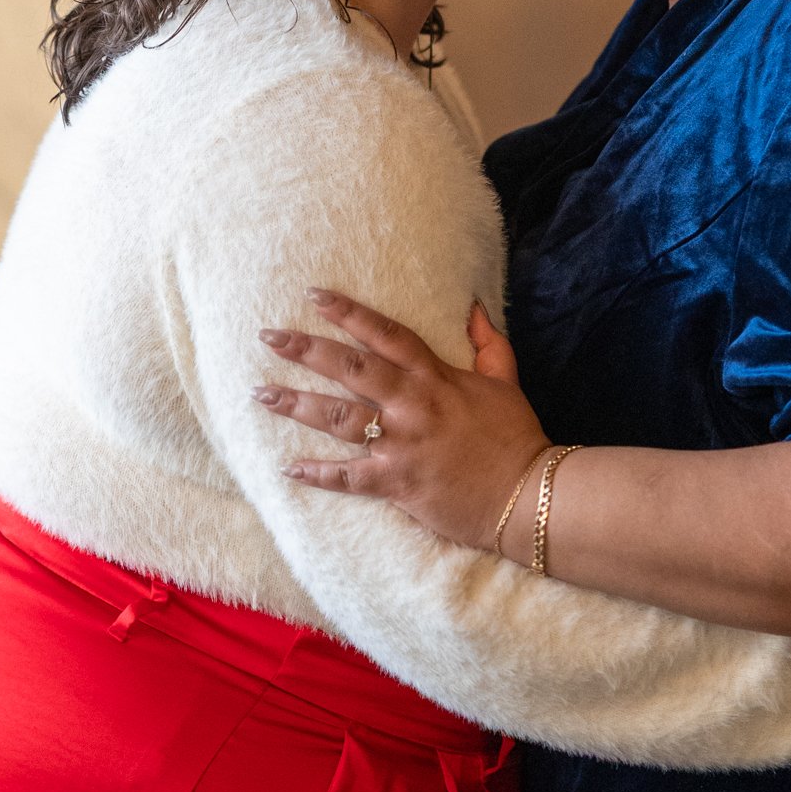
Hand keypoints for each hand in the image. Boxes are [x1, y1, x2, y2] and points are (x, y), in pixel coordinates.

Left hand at [255, 293, 548, 549]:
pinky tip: (288, 467)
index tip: (313, 296)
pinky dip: (316, 474)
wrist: (528, 495)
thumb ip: (487, 344)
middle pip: (350, 368)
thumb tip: (474, 307)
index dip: (348, 312)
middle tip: (268, 337)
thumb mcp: (505, 381)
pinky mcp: (397, 483)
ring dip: (296, 404)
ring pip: (338, 418)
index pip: (385, 333)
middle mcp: (412, 404)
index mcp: (435, 376)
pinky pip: (347, 478)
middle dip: (305, 349)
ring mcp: (401, 444)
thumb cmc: (516, 437)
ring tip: (262, 394)